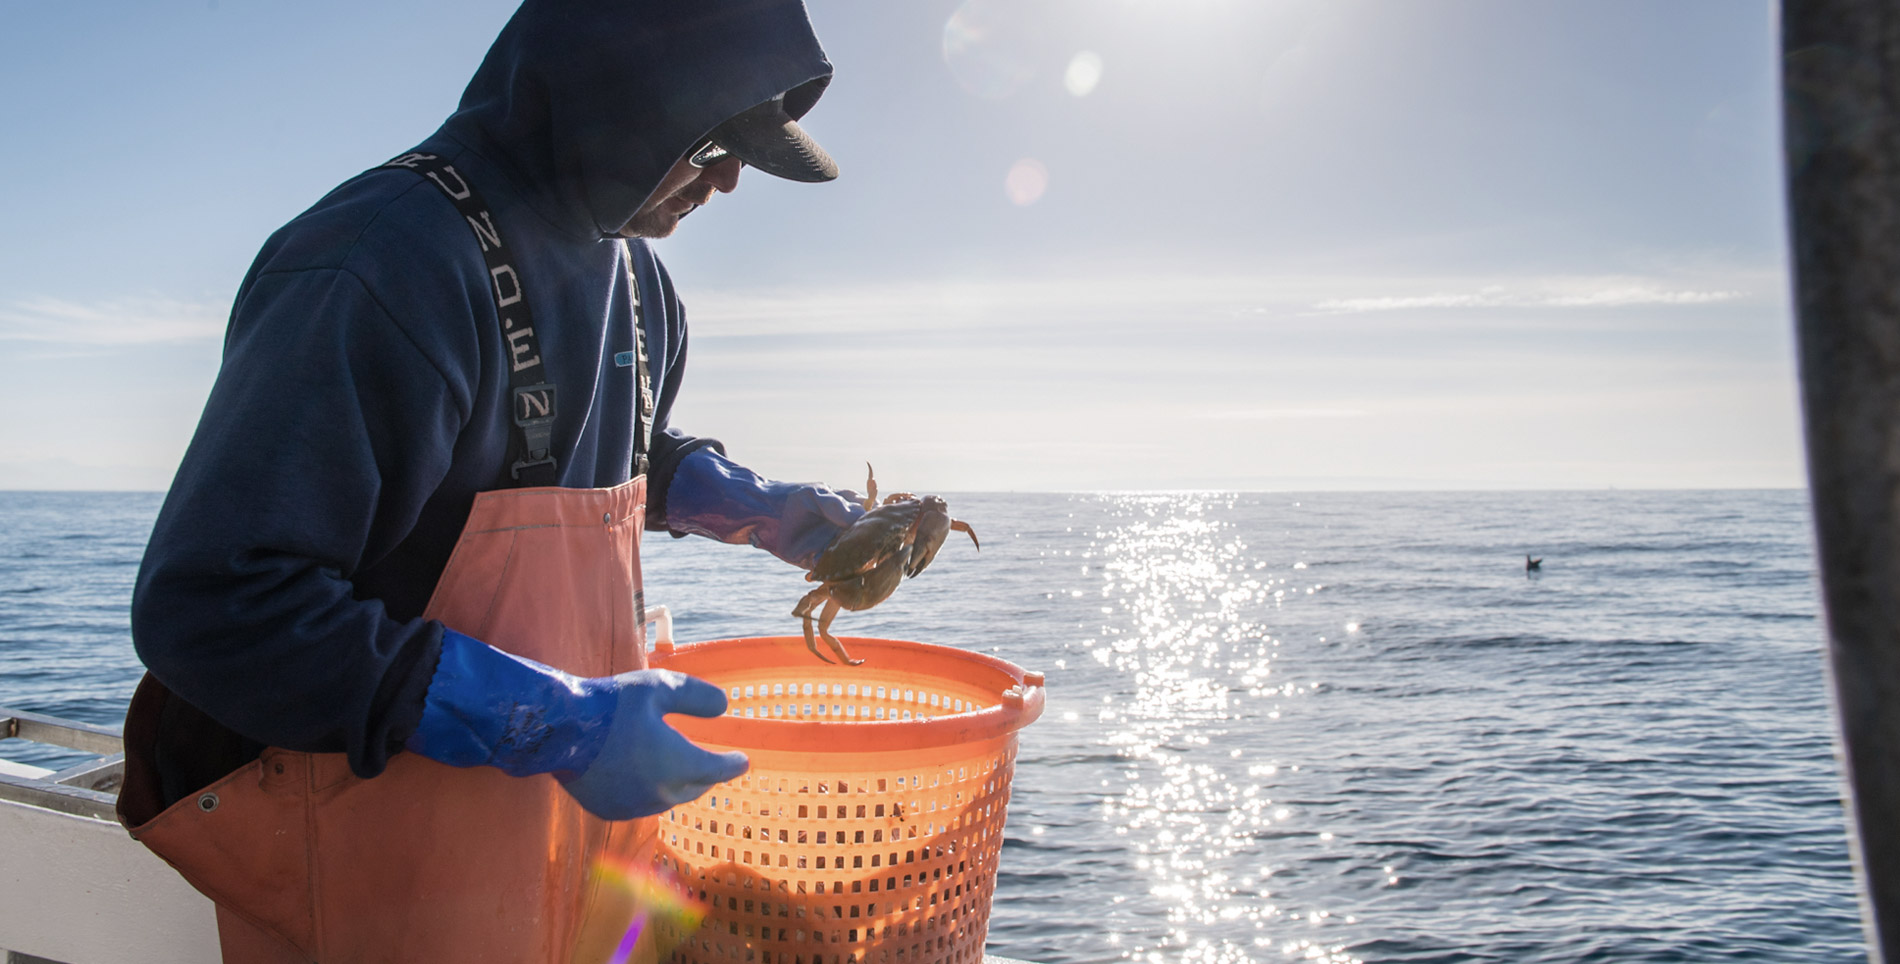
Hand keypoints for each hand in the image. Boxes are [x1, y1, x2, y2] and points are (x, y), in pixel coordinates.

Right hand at [405, 631, 745, 819]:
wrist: (556, 731)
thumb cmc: (611, 704)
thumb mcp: (659, 687)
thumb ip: (696, 697)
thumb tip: (724, 707)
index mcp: (678, 764)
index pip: (717, 770)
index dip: (732, 764)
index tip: (743, 761)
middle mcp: (660, 793)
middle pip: (694, 787)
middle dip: (705, 775)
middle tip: (712, 764)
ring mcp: (633, 807)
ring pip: (667, 799)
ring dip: (677, 785)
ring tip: (679, 769)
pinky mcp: (608, 811)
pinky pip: (640, 805)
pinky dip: (649, 792)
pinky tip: (644, 778)